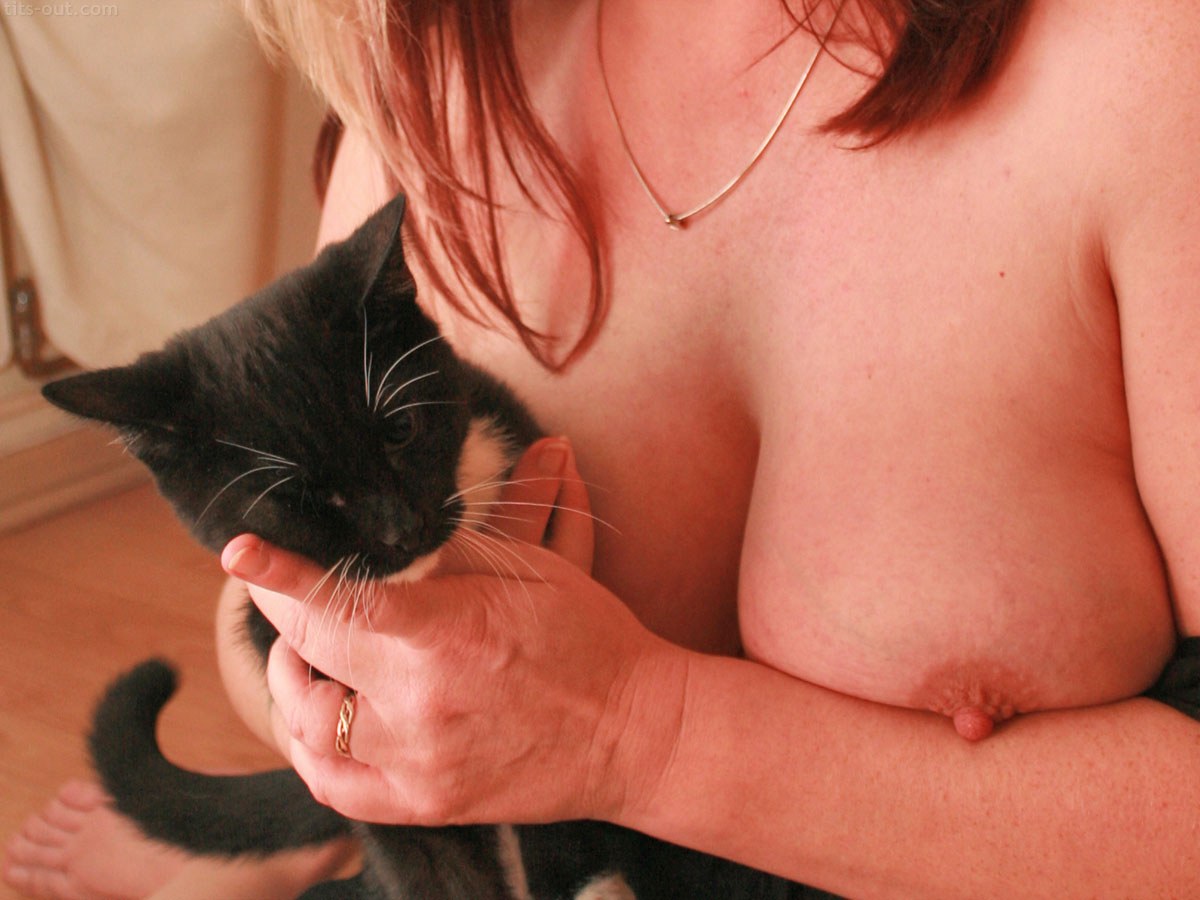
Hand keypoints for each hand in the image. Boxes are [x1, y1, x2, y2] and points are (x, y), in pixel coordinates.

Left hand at [222, 438, 688, 826]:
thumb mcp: (529, 571)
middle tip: (289, 590)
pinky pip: (332, 785)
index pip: (340, 600)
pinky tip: (323, 714)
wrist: (633, 732)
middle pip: (311, 653)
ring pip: (307, 723)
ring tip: (309, 650)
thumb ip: (445, 550)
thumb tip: (383, 527)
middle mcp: (420, 705)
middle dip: (288, 611)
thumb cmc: (588, 640)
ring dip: (293, 678)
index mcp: (448, 635)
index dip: (281, 572)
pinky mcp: (423, 804)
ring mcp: (417, 765)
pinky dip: (310, 747)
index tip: (239, 552)